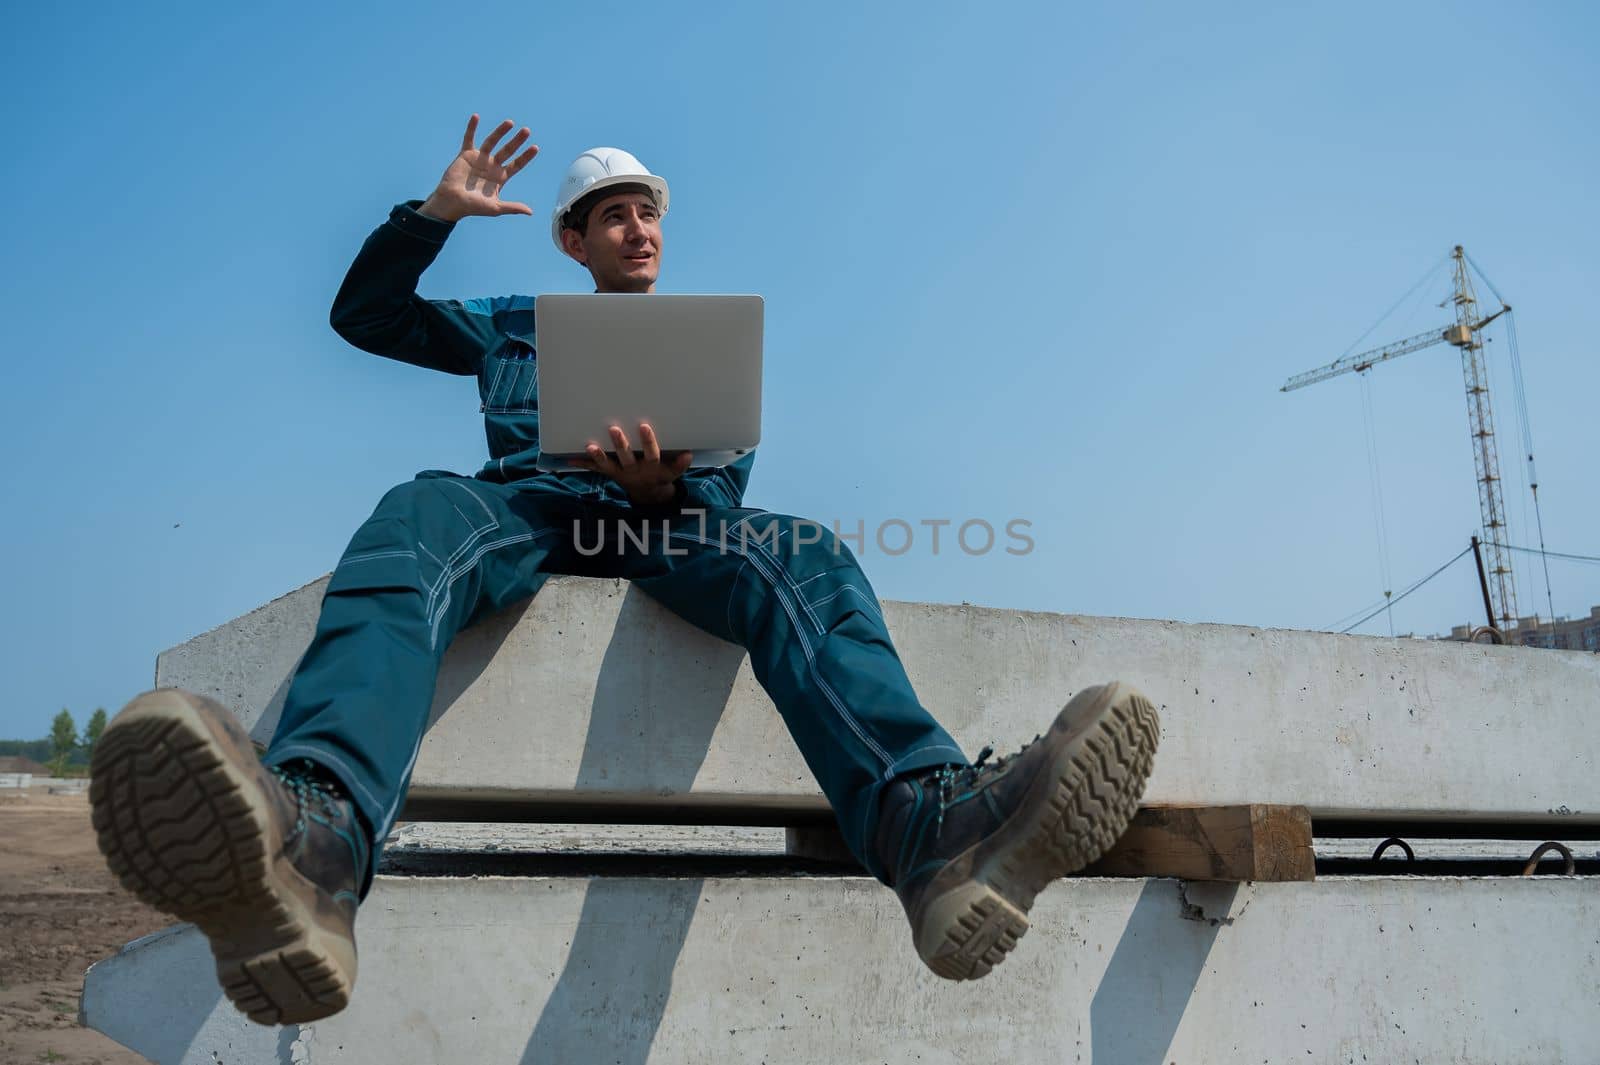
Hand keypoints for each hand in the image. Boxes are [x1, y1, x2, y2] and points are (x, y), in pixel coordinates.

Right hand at [417, 115, 539, 221]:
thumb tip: (530, 212)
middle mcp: (492, 166)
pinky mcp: (466, 155)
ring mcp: (479, 159)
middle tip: (527, 131)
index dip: (525, 156)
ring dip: (500, 132)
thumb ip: (512, 207)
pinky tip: (476, 116)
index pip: (516, 164)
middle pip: (507, 150)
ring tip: (510, 122)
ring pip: (492, 142)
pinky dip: (472, 128)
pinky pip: (469, 139)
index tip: (535, 147)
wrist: (452, 202)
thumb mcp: (495, 207)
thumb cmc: (473, 207)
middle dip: (517, 141)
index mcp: (500, 177)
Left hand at [571, 423, 691, 505]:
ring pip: (607, 464)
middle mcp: (634, 470)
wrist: (648, 493)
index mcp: (651, 467)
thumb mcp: (672, 473)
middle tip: (613, 429)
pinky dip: (582, 463)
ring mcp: (620, 472)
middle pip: (626, 457)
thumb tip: (688, 454)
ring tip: (589, 446)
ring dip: (598, 456)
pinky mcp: (609, 472)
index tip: (645, 426)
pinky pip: (595, 469)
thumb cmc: (661, 475)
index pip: (651, 454)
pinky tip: (568, 458)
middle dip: (620, 444)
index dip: (648, 442)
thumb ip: (679, 465)